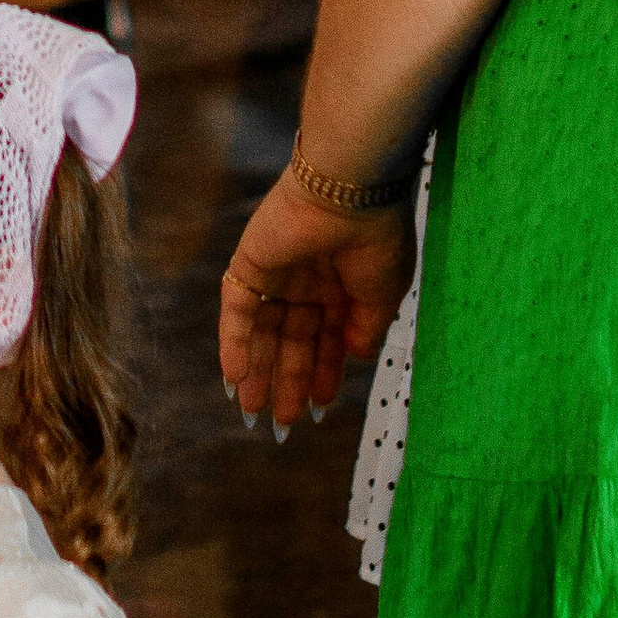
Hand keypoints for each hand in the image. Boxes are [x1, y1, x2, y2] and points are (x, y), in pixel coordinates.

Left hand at [219, 170, 416, 432]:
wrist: (350, 192)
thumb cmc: (377, 240)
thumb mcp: (382, 296)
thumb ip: (365, 329)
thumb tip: (355, 358)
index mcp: (343, 284)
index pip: (327, 337)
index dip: (323, 373)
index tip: (318, 408)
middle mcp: (308, 280)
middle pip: (293, 340)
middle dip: (288, 381)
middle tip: (282, 425)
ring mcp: (277, 272)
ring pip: (263, 331)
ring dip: (259, 371)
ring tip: (255, 412)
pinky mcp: (250, 261)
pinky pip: (238, 310)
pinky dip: (235, 345)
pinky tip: (236, 380)